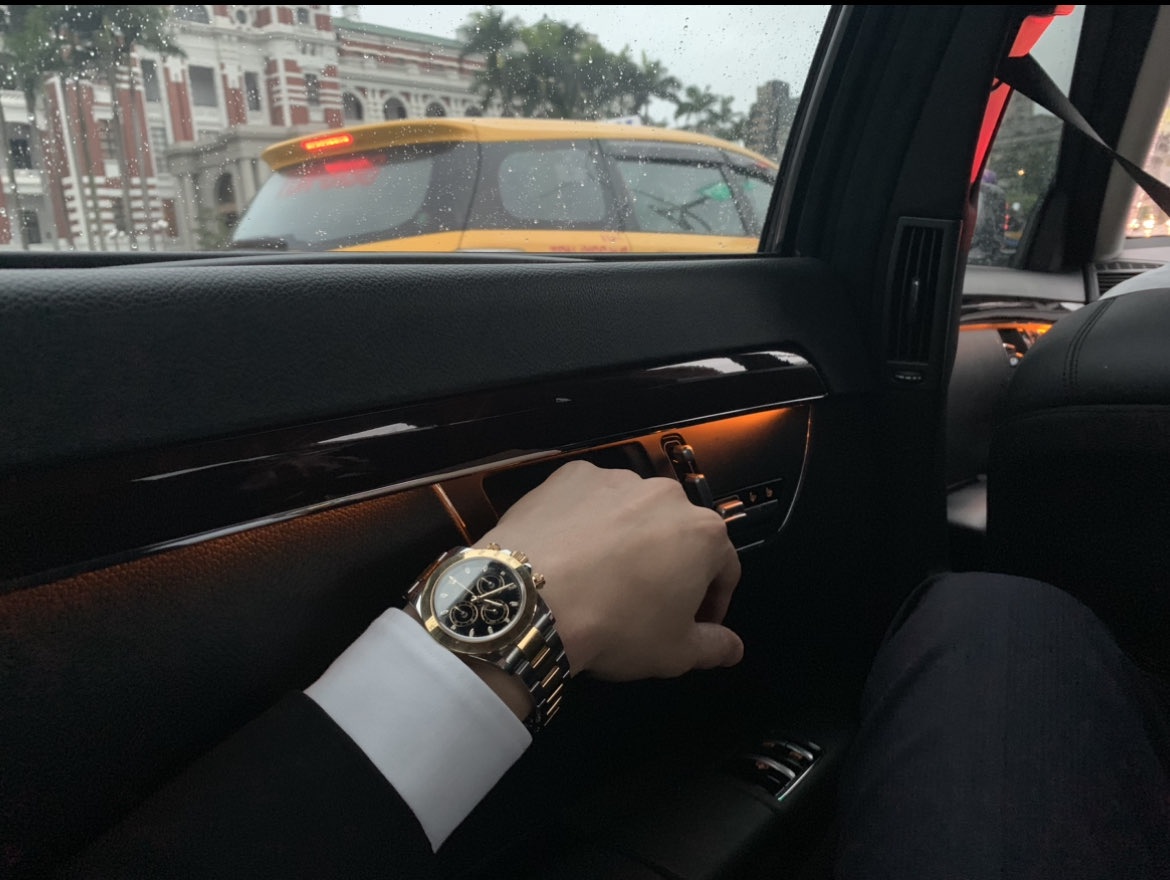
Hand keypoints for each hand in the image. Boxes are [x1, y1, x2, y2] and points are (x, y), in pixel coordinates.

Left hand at [479, 459, 742, 680]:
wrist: (530, 600)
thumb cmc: (616, 626)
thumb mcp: (674, 653)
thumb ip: (713, 647)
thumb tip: (734, 648)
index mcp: (703, 533)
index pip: (725, 567)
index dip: (713, 601)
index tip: (694, 624)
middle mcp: (665, 494)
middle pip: (678, 533)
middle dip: (670, 565)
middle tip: (646, 603)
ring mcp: (614, 479)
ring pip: (632, 512)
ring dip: (627, 539)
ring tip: (600, 578)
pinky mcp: (569, 476)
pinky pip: (587, 500)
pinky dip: (585, 521)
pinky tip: (568, 553)